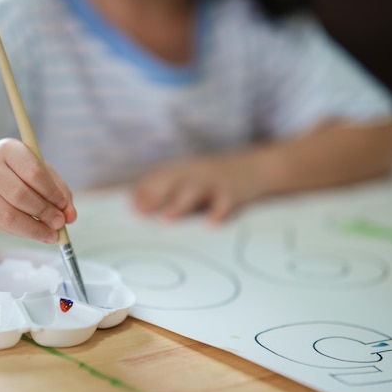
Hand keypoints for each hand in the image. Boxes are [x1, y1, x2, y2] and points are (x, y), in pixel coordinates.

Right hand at [0, 138, 75, 242]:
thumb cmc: (17, 169)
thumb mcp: (40, 169)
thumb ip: (58, 190)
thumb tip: (71, 216)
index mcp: (8, 149)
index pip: (33, 173)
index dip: (51, 193)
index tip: (64, 206)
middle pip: (19, 195)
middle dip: (43, 212)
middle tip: (60, 223)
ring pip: (8, 215)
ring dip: (34, 229)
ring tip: (52, 234)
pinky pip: (1, 226)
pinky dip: (22, 233)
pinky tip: (36, 233)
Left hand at [131, 153, 263, 222]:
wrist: (261, 169)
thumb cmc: (220, 180)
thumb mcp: (192, 180)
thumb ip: (167, 192)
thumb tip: (136, 204)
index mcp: (185, 170)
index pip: (159, 178)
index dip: (144, 191)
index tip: (130, 206)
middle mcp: (198, 174)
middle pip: (174, 182)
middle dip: (156, 196)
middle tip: (141, 212)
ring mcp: (216, 183)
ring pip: (196, 191)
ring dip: (181, 204)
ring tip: (168, 218)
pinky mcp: (235, 193)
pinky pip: (227, 202)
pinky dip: (220, 212)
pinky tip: (212, 222)